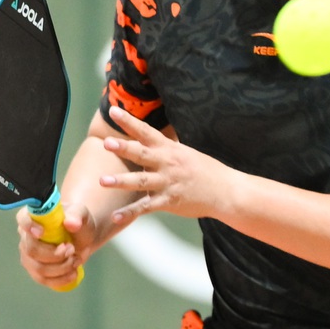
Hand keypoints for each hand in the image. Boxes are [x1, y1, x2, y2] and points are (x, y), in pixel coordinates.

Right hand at [15, 203, 99, 290]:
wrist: (83, 238)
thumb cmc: (78, 222)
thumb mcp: (82, 214)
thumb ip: (78, 215)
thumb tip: (71, 223)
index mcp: (33, 216)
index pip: (22, 218)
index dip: (28, 226)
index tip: (41, 232)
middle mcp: (26, 236)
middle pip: (31, 250)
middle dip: (55, 254)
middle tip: (72, 249)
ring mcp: (29, 255)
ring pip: (39, 268)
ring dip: (62, 267)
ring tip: (76, 260)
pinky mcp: (36, 270)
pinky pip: (44, 280)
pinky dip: (61, 279)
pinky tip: (73, 273)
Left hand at [97, 105, 237, 226]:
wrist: (226, 192)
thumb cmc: (205, 170)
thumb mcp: (185, 153)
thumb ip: (165, 146)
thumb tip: (149, 135)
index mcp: (170, 150)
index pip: (147, 132)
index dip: (129, 122)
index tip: (113, 111)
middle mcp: (167, 164)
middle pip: (142, 154)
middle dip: (124, 148)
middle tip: (106, 142)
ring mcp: (168, 183)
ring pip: (141, 181)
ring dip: (121, 181)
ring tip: (103, 180)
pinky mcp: (169, 202)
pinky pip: (146, 207)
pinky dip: (130, 212)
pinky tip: (115, 217)